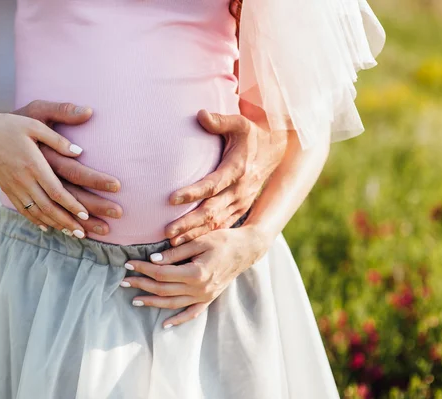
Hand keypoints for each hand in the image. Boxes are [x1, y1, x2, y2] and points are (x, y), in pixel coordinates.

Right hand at [0, 101, 118, 235]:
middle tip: (83, 233)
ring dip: (54, 224)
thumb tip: (80, 152)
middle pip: (48, 207)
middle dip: (67, 222)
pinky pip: (23, 209)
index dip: (72, 205)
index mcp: (33, 164)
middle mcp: (23, 179)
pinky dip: (36, 220)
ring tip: (71, 233)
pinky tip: (47, 227)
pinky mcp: (7, 188)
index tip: (86, 215)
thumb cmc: (9, 125)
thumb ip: (57, 139)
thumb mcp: (35, 124)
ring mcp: (14, 186)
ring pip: (36, 212)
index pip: (56, 191)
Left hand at [121, 227, 270, 327]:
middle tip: (123, 281)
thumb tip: (153, 260)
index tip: (129, 263)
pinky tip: (165, 324)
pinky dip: (178, 320)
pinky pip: (191, 313)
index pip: (161, 273)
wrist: (246, 250)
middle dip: (141, 285)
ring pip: (172, 304)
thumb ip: (176, 252)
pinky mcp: (209, 298)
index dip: (143, 269)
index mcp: (196, 273)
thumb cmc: (223, 241)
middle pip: (163, 290)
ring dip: (152, 302)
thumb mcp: (199, 241)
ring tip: (135, 299)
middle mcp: (199, 288)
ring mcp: (204, 296)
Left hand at [165, 109, 286, 245]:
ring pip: (215, 223)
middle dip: (189, 222)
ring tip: (172, 243)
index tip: (171, 199)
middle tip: (167, 231)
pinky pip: (222, 226)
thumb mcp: (240, 123)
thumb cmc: (250, 135)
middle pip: (211, 210)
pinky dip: (205, 236)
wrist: (275, 150)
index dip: (193, 192)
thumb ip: (220, 120)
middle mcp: (240, 190)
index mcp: (237, 170)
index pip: (212, 184)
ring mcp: (241, 202)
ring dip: (194, 233)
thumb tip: (200, 114)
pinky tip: (188, 244)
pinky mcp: (240, 209)